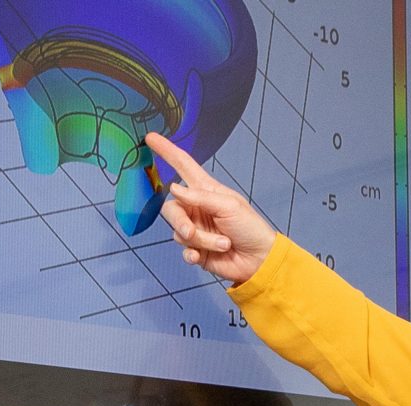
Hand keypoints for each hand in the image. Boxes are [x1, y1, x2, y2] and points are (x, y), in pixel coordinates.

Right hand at [147, 132, 278, 285]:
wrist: (260, 260)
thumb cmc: (250, 228)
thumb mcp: (229, 206)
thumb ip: (200, 197)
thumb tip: (173, 188)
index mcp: (206, 190)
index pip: (182, 166)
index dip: (167, 151)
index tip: (150, 138)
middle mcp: (197, 208)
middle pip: (171, 209)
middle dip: (180, 222)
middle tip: (191, 232)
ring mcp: (195, 230)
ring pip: (179, 233)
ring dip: (202, 241)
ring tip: (224, 244)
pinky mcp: (196, 250)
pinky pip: (183, 251)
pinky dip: (192, 255)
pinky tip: (201, 257)